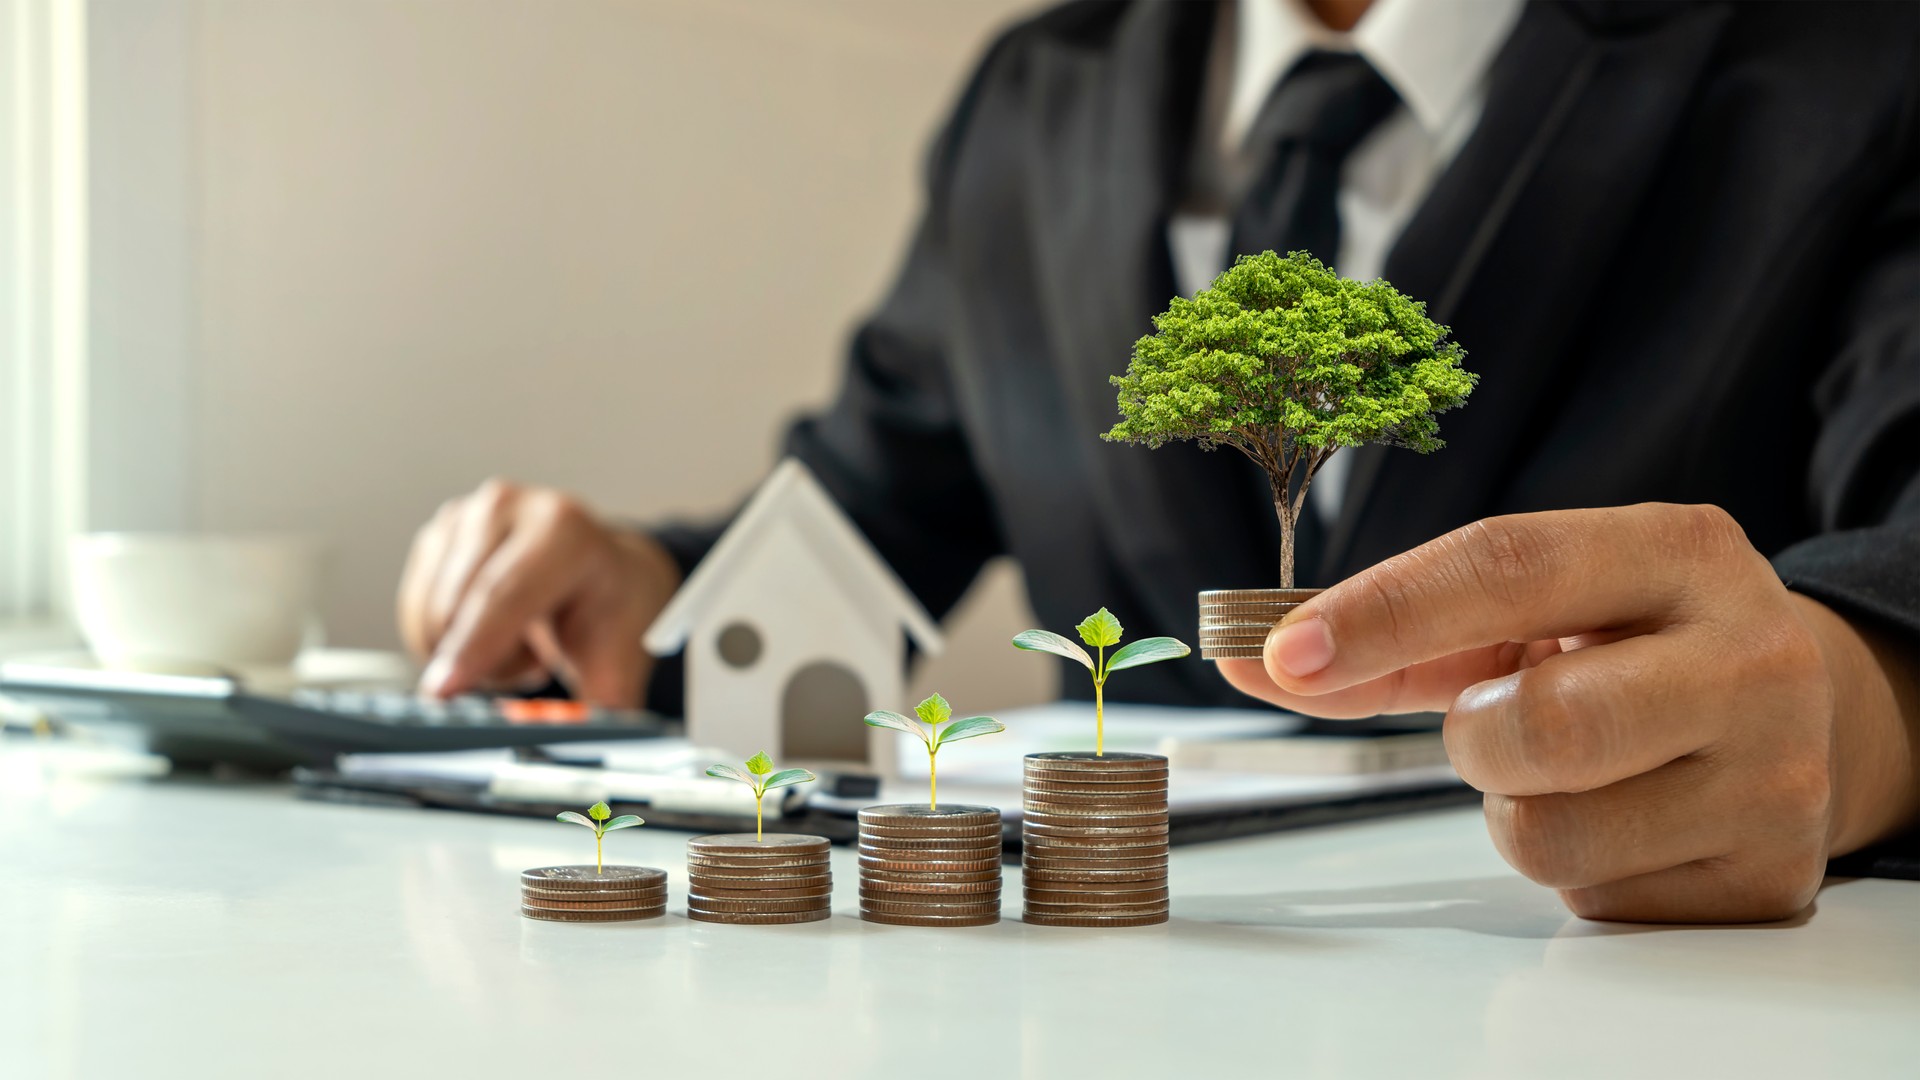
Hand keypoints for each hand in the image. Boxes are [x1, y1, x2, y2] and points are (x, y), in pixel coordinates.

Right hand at [397, 479, 681, 706]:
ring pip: (432, 613)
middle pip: (459, 606)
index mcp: (564, 529)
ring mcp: (465, 515)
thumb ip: (595, 708)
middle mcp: (509, 508)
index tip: (446, 691)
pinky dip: (442, 638)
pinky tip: (485, 628)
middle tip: (525, 668)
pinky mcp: (436, 534)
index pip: (504, 592)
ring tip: (516, 640)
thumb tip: (570, 746)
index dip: (473, 646)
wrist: (605, 574)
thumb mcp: (617, 660)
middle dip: (481, 661)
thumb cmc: (610, 611)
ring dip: (464, 651)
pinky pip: (414, 611)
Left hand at [1220, 503, 1919, 922]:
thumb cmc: (1628, 647)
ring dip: (1516, 812)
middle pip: (1539, 724)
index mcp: (1680, 551)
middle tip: (1494, 725)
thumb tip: (1254, 662)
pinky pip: (1594, 900)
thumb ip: (1394, 637)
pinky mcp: (1770, 877)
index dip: (1384, 611)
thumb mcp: (1533, 612)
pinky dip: (1576, 869)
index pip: (1508, 565)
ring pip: (1550, 835)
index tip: (1287, 654)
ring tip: (1573, 774)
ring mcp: (1774, 775)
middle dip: (1474, 739)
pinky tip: (1629, 822)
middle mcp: (1750, 656)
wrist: (1808, 716)